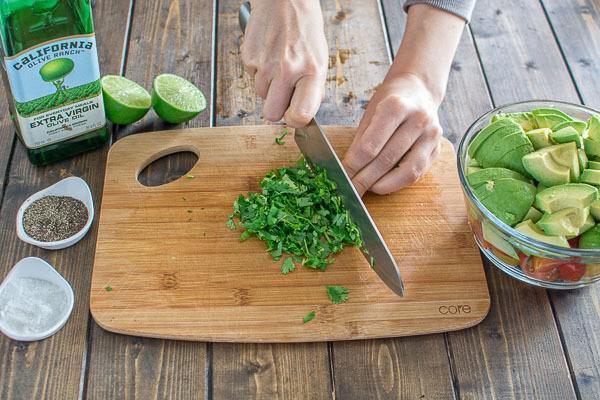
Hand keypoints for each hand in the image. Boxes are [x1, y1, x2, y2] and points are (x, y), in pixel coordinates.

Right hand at [241, 0, 327, 126]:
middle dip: (276, 109)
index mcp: (311, 72)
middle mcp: (288, 70)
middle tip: (284, 94)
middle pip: (272, 115)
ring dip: (268, 87)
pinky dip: (259, 72)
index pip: (300, 115)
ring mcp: (266, 65)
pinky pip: (252, 79)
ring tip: (278, 66)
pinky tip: (269, 56)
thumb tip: (301, 115)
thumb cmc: (305, 32)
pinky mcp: (249, 58)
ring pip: (260, 96)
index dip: (295, 121)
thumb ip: (311, 90)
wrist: (285, 2)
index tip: (294, 115)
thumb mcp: (320, 60)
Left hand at [342, 73, 442, 195]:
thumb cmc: (389, 102)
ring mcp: (431, 136)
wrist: (419, 90)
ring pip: (406, 171)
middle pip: (387, 159)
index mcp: (396, 107)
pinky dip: (398, 183)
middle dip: (365, 179)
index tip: (342, 176)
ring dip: (383, 185)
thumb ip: (361, 141)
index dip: (353, 165)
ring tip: (367, 189)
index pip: (370, 146)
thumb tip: (348, 169)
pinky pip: (417, 173)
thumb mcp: (370, 113)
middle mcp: (418, 120)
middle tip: (351, 190)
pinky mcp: (437, 149)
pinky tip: (383, 184)